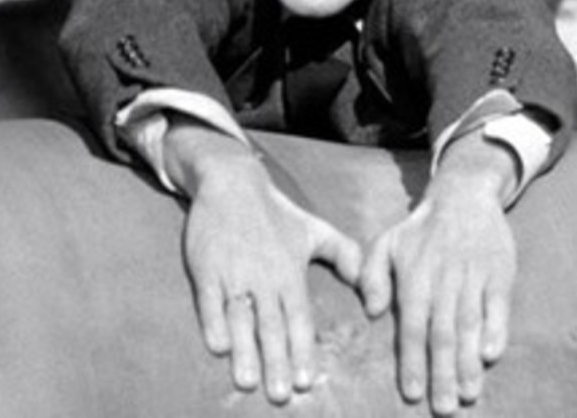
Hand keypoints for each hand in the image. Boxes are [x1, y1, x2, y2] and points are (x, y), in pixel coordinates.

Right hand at [165, 120, 361, 403]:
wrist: (232, 181)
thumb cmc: (276, 211)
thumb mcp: (315, 229)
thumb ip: (345, 256)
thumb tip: (369, 287)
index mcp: (290, 271)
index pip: (299, 317)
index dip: (302, 348)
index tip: (306, 380)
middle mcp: (264, 276)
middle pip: (270, 325)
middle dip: (276, 360)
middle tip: (280, 394)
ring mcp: (234, 273)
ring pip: (240, 318)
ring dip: (244, 350)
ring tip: (248, 381)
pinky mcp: (206, 269)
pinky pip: (209, 301)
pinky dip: (213, 323)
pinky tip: (218, 347)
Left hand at [359, 133, 517, 414]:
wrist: (463, 196)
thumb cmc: (419, 229)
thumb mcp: (386, 243)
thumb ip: (371, 276)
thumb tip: (369, 311)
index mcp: (414, 275)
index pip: (411, 325)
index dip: (412, 360)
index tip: (412, 394)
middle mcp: (443, 279)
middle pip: (442, 333)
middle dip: (442, 374)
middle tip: (443, 409)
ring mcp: (473, 276)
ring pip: (470, 325)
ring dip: (469, 363)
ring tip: (467, 395)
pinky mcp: (499, 274)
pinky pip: (498, 306)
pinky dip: (496, 331)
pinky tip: (491, 357)